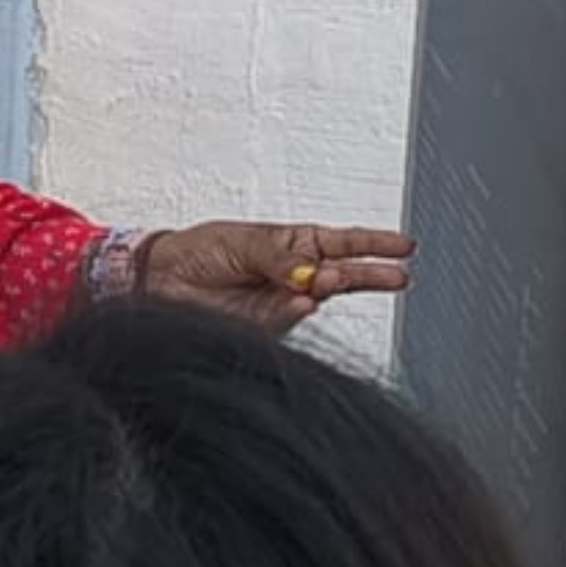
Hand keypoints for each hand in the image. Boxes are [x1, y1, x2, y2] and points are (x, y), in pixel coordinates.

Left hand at [138, 222, 413, 333]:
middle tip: (400, 276)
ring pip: (324, 296)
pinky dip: (300, 307)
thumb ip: (280, 256)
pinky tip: (302, 296)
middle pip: (346, 273)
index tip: (404, 245)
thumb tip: (310, 270)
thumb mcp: (243, 241)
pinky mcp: (269, 325)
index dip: (374, 243)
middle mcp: (294, 274)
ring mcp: (284, 300)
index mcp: (293, 245)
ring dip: (333, 285)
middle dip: (374, 273)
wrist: (160, 280)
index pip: (343, 242)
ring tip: (334, 277)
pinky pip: (294, 317)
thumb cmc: (199, 251)